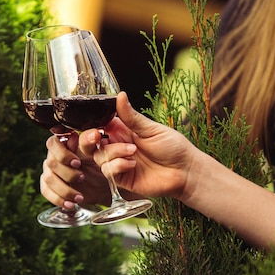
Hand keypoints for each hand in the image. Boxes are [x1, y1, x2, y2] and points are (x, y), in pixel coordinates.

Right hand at [40, 130, 112, 208]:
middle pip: (51, 163)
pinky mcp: (48, 186)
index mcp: (64, 143)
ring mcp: (49, 171)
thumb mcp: (98, 153)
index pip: (53, 143)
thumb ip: (92, 143)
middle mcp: (53, 156)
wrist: (102, 183)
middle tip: (82, 177)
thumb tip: (94, 134)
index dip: (63, 153)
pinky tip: (70, 204)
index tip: (77, 162)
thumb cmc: (99, 163)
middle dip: (67, 173)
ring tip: (79, 197)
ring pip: (49, 179)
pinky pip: (46, 192)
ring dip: (65, 189)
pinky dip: (58, 199)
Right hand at [79, 91, 197, 201]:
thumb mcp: (152, 129)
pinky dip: (118, 166)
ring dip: (113, 152)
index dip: (92, 125)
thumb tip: (120, 95)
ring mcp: (119, 163)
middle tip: (98, 136)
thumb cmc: (173, 148)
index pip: (98, 126)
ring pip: (99, 157)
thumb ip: (131, 117)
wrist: (185, 172)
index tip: (96, 125)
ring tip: (133, 151)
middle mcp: (117, 147)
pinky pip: (108, 172)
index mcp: (123, 131)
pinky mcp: (122, 179)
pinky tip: (133, 164)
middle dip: (89, 140)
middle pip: (90, 144)